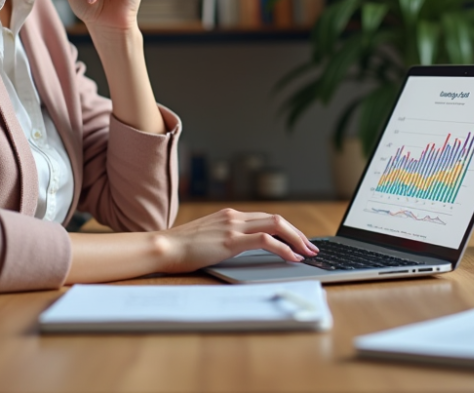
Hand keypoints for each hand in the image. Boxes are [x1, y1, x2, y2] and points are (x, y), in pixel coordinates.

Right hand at [155, 208, 318, 272]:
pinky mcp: (230, 240)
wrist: (163, 246)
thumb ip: (224, 239)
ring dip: (296, 238)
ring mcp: (233, 226)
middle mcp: (234, 216)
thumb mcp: (207, 239)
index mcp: (229, 215)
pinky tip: (291, 257)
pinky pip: (265, 240)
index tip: (298, 241)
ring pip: (275, 224)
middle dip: (297, 233)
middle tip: (310, 247)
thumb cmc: (180, 248)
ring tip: (307, 253)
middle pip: (276, 219)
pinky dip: (283, 247)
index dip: (286, 230)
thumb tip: (239, 250)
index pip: (265, 218)